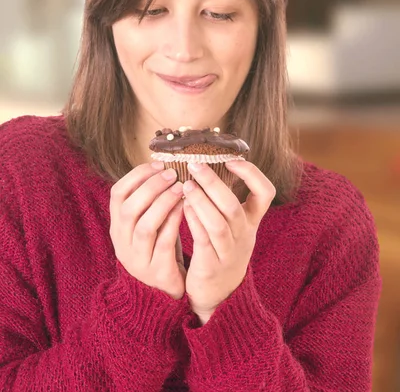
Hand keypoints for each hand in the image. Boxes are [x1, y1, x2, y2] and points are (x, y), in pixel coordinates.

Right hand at [109, 162, 186, 299]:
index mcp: (118, 225)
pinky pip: (164, 243)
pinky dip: (174, 223)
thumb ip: (149, 199)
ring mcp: (137, 258)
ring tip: (181, 188)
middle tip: (172, 173)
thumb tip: (162, 164)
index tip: (158, 163)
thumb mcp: (147, 222)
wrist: (163, 289)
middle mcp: (122, 241)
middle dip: (151, 186)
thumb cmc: (159, 245)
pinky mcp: (156, 271)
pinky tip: (186, 208)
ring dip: (163, 203)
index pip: (117, 193)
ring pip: (145, 226)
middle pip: (129, 208)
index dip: (136, 175)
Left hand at [182, 160, 275, 323]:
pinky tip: (183, 207)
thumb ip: (224, 199)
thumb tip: (208, 163)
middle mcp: (244, 235)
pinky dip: (194, 221)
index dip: (252, 174)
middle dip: (214, 182)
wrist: (218, 295)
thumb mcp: (232, 225)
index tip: (232, 160)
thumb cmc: (221, 249)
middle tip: (195, 165)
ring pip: (218, 223)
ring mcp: (229, 252)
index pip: (266, 193)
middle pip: (234, 205)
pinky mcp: (211, 266)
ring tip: (186, 185)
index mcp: (251, 221)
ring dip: (201, 201)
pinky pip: (204, 240)